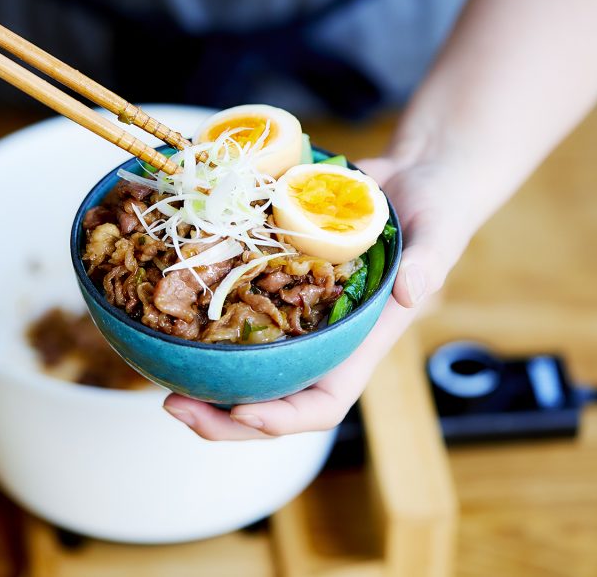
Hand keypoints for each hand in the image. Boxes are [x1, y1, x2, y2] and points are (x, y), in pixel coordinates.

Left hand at [163, 152, 473, 439]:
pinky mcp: (274, 285)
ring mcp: (295, 316)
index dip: (283, 419)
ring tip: (156, 376)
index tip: (243, 412)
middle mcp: (323, 340)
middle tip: (173, 405)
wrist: (411, 176)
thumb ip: (430, 260)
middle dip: (224, 417)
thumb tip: (413, 292)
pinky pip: (237, 319)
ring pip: (246, 368)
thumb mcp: (440, 229)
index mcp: (359, 343)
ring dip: (203, 381)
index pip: (323, 404)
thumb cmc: (436, 208)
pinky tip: (166, 320)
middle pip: (271, 401)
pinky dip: (202, 328)